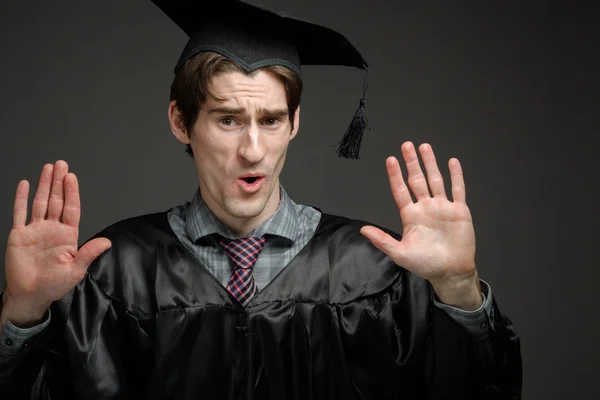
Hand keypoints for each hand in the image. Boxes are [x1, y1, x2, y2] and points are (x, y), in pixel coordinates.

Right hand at [2, 161, 110, 326]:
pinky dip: (21, 198)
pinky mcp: (19, 235)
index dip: (72, 192)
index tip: (72, 177)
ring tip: (48, 168)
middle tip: (62, 164)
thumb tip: (107, 242)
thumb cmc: (54, 284)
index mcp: (68, 236)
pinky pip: (20, 213)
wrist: (30, 295)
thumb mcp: (75, 270)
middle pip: (57, 201)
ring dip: (44, 185)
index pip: (71, 209)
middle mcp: (52, 229)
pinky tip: (25, 185)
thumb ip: (88, 253)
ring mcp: (36, 230)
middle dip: (59, 182)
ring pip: (41, 202)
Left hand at [360, 142, 480, 309]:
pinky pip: (457, 189)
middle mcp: (425, 207)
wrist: (450, 272)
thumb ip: (382, 240)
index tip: (390, 160)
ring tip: (424, 147)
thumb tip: (362, 230)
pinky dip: (456, 176)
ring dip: (430, 164)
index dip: (395, 175)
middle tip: (406, 145)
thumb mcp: (400, 253)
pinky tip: (451, 162)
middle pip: (417, 180)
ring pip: (435, 180)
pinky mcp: (459, 211)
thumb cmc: (425, 264)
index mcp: (410, 215)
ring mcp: (442, 207)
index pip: (401, 190)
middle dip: (412, 163)